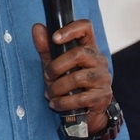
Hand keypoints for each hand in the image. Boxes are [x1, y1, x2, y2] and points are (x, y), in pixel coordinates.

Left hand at [31, 20, 113, 134]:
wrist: (87, 112)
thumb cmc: (71, 84)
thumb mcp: (56, 65)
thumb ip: (46, 48)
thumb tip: (37, 27)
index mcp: (89, 48)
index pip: (86, 28)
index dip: (70, 29)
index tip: (54, 38)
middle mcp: (99, 61)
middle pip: (78, 54)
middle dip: (56, 67)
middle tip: (47, 76)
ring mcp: (103, 79)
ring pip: (77, 78)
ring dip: (57, 87)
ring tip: (50, 93)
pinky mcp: (102, 97)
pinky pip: (79, 98)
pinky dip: (62, 102)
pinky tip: (55, 104)